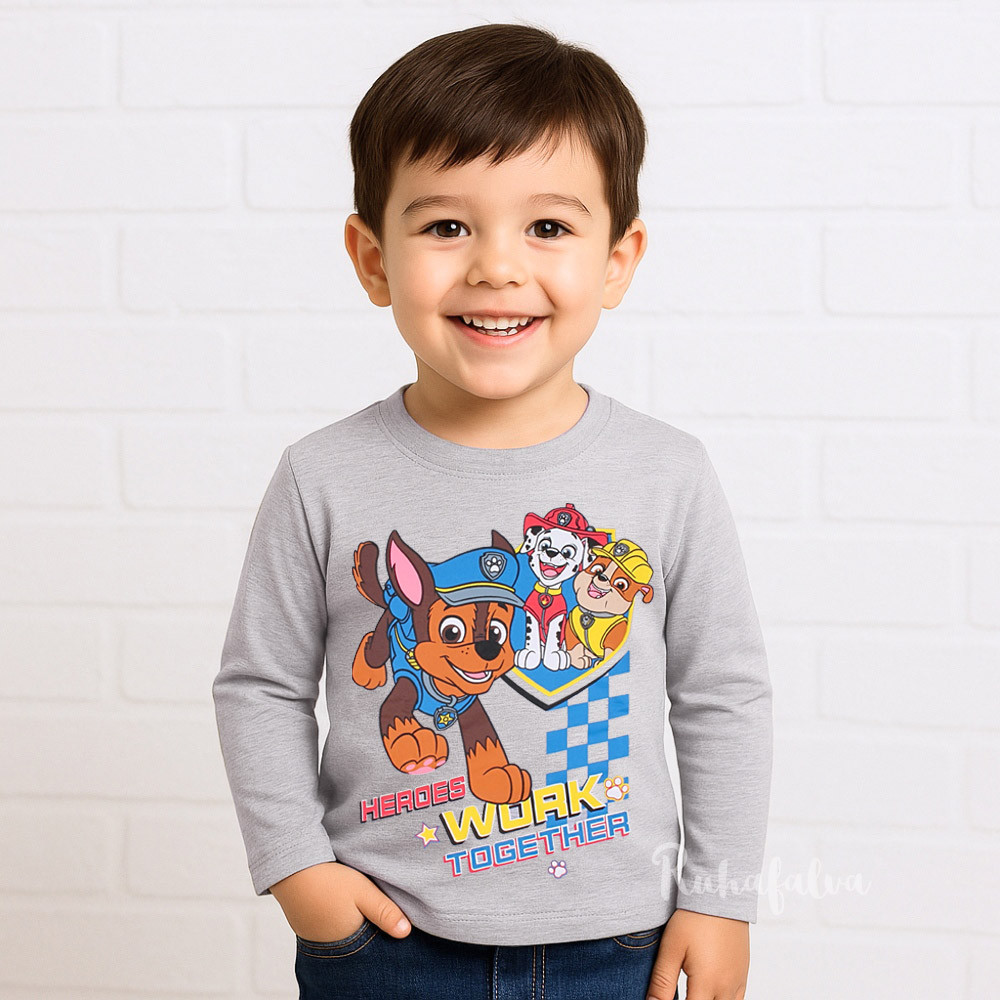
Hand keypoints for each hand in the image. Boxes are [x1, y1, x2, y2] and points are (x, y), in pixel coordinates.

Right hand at [268, 861, 411, 941]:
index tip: (389, 916)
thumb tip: (405, 933)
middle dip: (367, 926)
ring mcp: (313, 935)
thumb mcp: (363, 893)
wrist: (290, 868)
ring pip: (342, 931)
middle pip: (356, 939)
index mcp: (346, 940)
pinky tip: (339, 900)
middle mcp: (328, 944)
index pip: (371, 943)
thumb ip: (385, 912)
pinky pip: (327, 925)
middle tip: (370, 904)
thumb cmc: (329, 880)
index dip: (381, 930)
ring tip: (355, 902)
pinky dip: (336, 915)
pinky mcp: (305, 923)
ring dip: (351, 920)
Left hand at [645, 908, 749, 999]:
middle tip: (682, 993)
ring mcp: (737, 982)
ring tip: (693, 993)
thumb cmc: (694, 918)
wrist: (719, 894)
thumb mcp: (671, 948)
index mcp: (706, 983)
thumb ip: (662, 982)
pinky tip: (708, 994)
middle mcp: (726, 988)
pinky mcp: (743, 974)